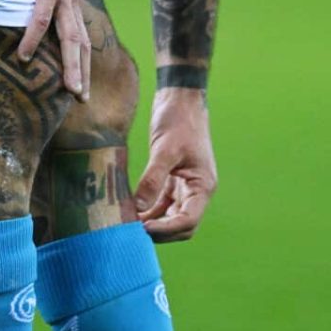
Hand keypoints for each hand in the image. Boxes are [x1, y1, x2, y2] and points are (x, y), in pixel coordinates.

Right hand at [16, 0, 89, 100]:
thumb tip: (33, 5)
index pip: (81, 36)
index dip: (82, 61)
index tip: (81, 85)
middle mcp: (72, 0)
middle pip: (80, 43)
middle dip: (82, 72)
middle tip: (82, 98)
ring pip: (69, 36)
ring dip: (70, 65)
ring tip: (68, 89)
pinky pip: (41, 17)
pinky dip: (34, 38)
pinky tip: (25, 57)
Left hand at [135, 88, 217, 241]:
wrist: (180, 99)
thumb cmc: (179, 120)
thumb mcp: (164, 150)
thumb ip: (153, 179)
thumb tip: (140, 208)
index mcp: (203, 186)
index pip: (188, 220)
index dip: (166, 229)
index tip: (143, 228)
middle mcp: (196, 191)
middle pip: (180, 225)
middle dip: (159, 231)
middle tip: (132, 231)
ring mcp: (184, 186)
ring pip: (169, 216)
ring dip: (152, 223)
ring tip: (127, 224)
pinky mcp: (171, 180)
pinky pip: (160, 203)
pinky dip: (147, 210)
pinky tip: (130, 211)